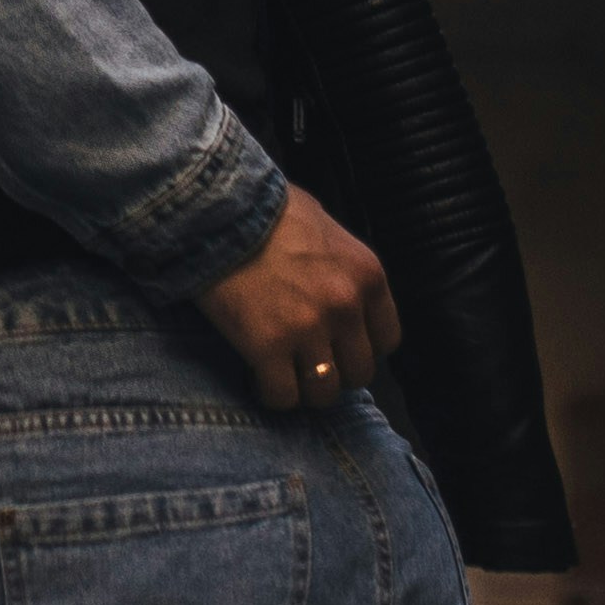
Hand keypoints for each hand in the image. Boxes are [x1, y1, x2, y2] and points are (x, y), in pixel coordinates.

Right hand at [194, 187, 398, 413]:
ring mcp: (308, 330)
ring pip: (324, 392)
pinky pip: (282, 396)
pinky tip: (259, 378)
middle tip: (309, 362)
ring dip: (306, 389)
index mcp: (367, 276)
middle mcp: (346, 307)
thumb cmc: (268, 209)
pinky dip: (272, 394)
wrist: (218, 210)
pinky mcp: (268, 348)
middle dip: (335, 371)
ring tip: (286, 377)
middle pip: (359, 372)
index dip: (362, 347)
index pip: (387, 340)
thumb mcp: (325, 227)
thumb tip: (339, 284)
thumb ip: (341, 264)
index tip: (340, 346)